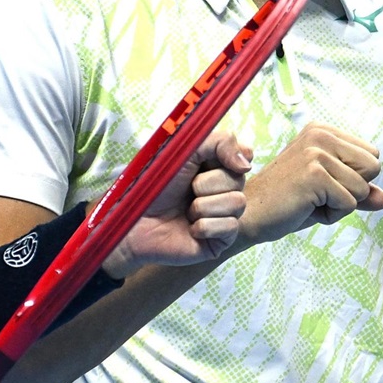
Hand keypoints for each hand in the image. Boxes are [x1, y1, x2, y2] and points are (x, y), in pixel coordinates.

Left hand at [104, 132, 251, 276]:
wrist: (135, 221)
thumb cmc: (155, 186)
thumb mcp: (183, 151)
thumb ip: (217, 142)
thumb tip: (246, 162)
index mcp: (217, 166)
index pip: (244, 155)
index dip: (232, 156)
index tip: (210, 160)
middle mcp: (226, 190)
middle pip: (239, 179)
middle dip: (207, 183)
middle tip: (188, 189)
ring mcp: (226, 216)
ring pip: (237, 203)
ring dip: (203, 206)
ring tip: (186, 211)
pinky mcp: (222, 240)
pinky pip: (230, 227)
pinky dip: (205, 226)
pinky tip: (190, 228)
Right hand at [239, 121, 382, 245]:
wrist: (250, 214)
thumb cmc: (287, 202)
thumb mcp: (328, 194)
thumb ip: (358, 192)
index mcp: (323, 131)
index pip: (372, 156)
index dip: (353, 179)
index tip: (321, 184)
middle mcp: (320, 134)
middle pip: (373, 167)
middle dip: (352, 191)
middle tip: (316, 194)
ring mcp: (316, 153)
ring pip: (362, 189)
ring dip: (340, 205)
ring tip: (309, 200)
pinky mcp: (314, 175)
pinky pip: (349, 204)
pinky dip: (331, 215)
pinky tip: (305, 207)